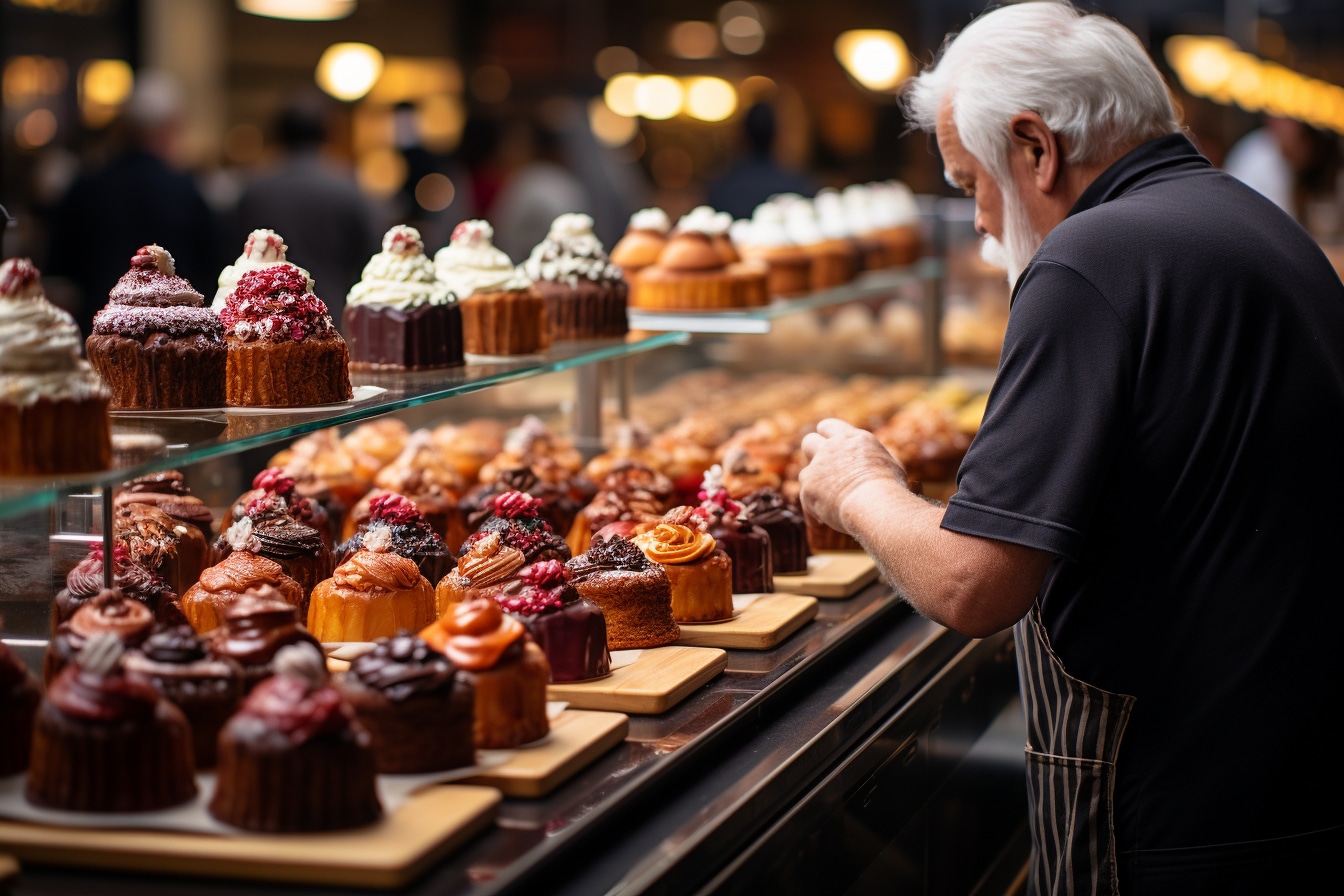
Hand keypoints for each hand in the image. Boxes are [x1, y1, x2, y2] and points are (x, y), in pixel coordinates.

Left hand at [798, 418, 908, 532]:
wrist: (875, 505)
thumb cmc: (890, 489)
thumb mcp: (889, 466)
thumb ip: (872, 459)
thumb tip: (873, 462)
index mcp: (852, 439)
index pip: (828, 426)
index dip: (826, 438)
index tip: (829, 449)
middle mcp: (831, 448)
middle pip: (808, 441)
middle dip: (812, 454)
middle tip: (822, 469)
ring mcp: (817, 467)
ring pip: (806, 472)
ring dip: (815, 484)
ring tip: (833, 499)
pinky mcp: (808, 488)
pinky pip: (807, 497)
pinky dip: (816, 506)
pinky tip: (829, 516)